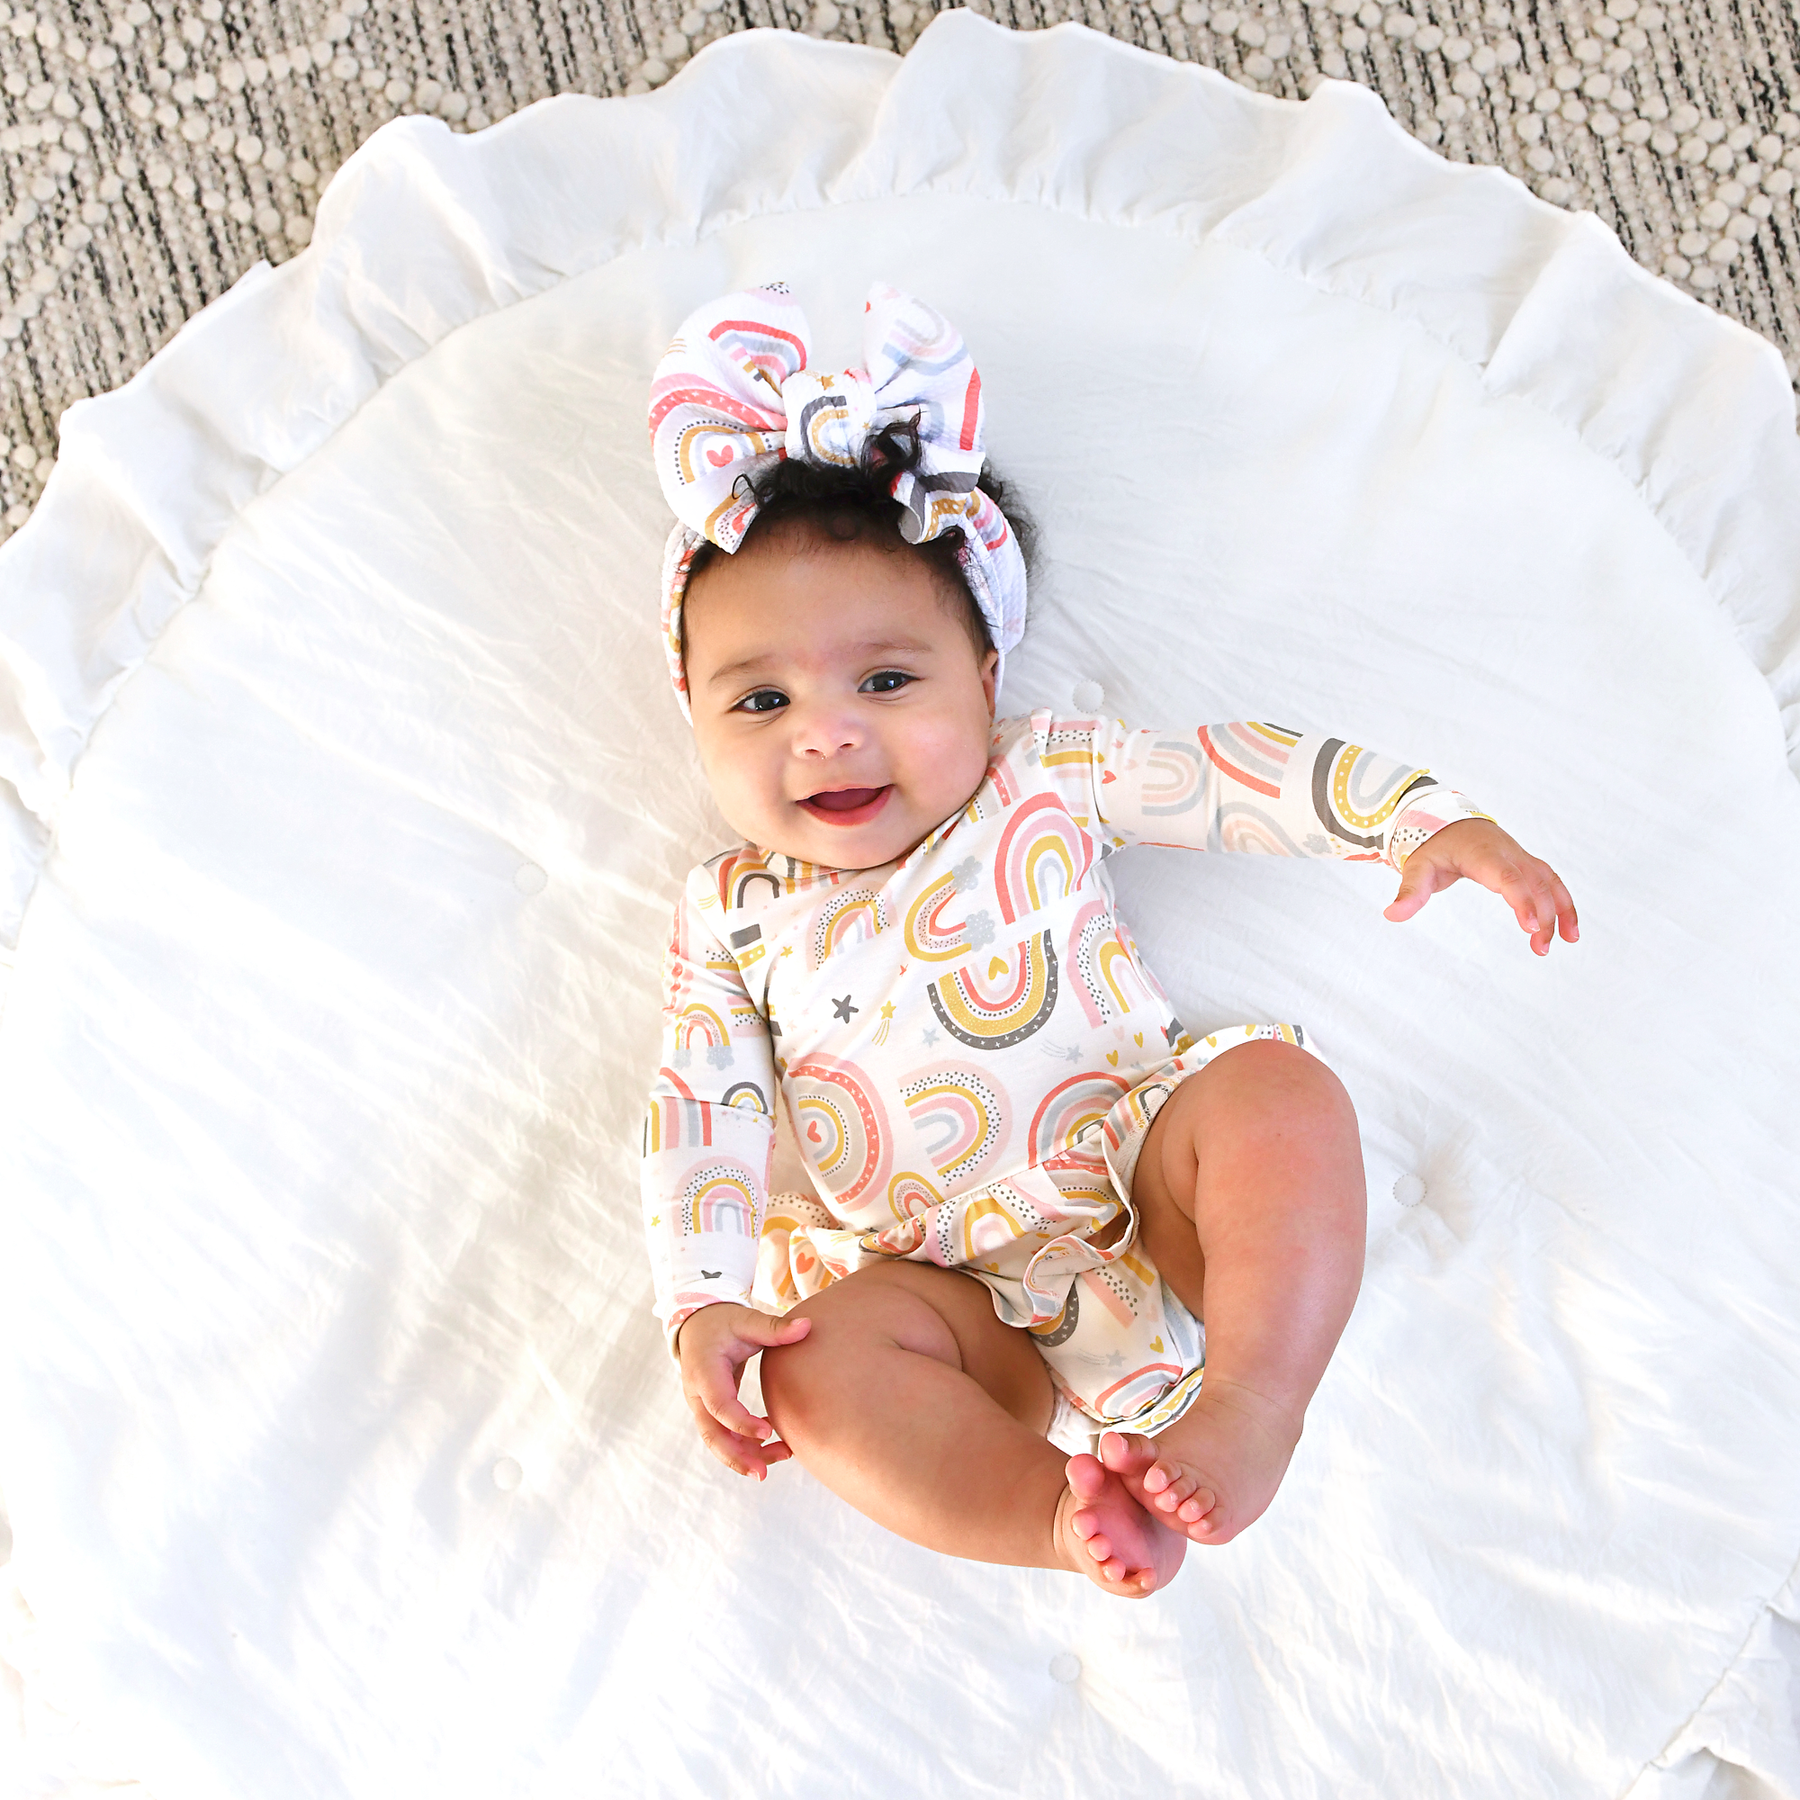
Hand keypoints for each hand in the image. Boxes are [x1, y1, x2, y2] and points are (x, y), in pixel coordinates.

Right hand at [676, 1301, 811, 1478]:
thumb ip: (774, 1327)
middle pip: (712, 1434)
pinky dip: (745, 1445)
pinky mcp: (711, 1412)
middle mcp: (697, 1394)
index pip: (719, 1405)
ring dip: (744, 1456)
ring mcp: (702, 1406)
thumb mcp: (746, 1320)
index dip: (741, 1423)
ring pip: (718, 1441)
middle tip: (762, 1474)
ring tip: (782, 1456)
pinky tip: (772, 1442)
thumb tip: (807, 1326)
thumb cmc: (722, 1323)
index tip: (768, 1432)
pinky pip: (725, 1435)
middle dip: (736, 1457)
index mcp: (703, 1371)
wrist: (697, 1326)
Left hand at [1384, 818, 1578, 955]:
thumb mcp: (1417, 867)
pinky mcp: (1526, 863)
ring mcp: (1520, 857)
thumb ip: (1409, 892)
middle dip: (1543, 915)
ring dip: (1562, 910)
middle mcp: (1507, 853)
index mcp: (1482, 854)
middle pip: (1534, 883)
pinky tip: (1570, 930)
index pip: (1507, 878)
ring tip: (1568, 942)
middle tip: (1539, 949)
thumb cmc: (1432, 846)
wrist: (1447, 821)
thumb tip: (1391, 915)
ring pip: (1549, 881)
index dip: (1521, 900)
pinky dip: (1564, 902)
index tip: (1531, 926)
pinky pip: (1551, 881)